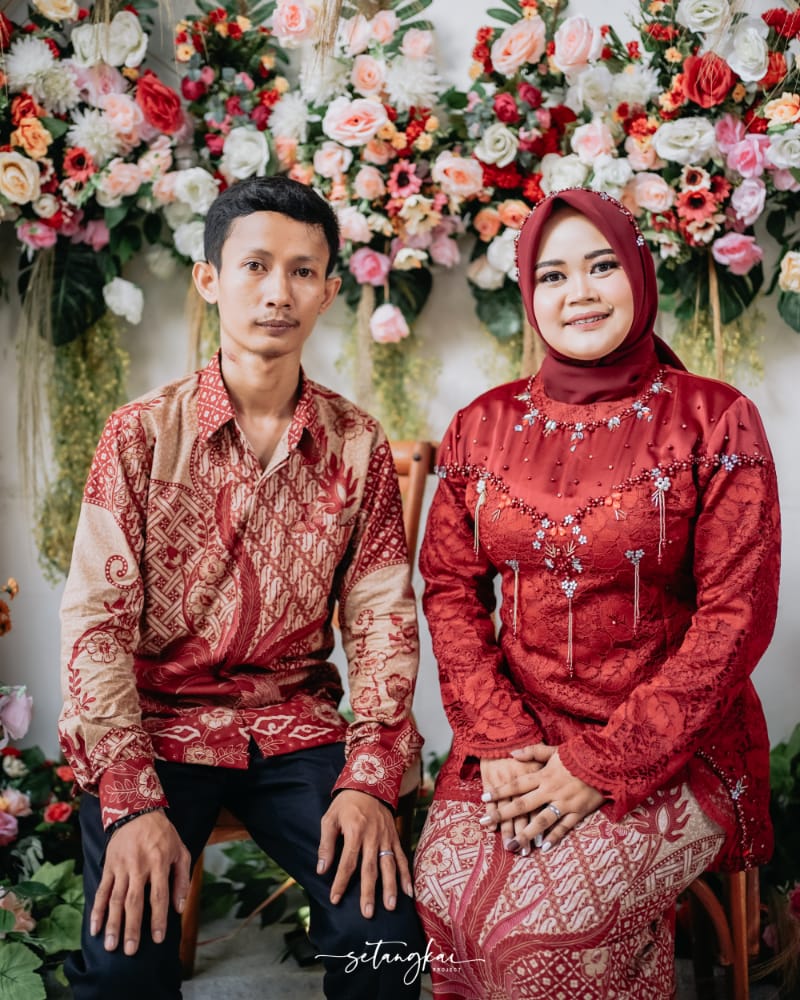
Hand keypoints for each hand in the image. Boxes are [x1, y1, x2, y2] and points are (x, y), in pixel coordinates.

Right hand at [91, 810, 190, 955]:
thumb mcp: (180, 851)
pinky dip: (96, 910)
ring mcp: (121, 867)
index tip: (157, 939)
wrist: (137, 812)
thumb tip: (179, 908)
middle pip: (134, 901)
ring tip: (110, 946)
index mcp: (159, 863)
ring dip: (112, 924)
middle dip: (131, 928)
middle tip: (129, 951)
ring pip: (115, 899)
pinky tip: (94, 928)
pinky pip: (101, 890)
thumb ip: (181, 879)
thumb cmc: (163, 834)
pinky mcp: (109, 866)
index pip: (159, 896)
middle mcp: (139, 866)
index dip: (159, 919)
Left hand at [317, 789, 411, 918]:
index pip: (348, 862)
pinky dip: (406, 875)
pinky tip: (409, 892)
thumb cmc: (345, 804)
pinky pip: (402, 858)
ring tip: (391, 907)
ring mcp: (386, 838)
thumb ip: (326, 844)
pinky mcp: (394, 838)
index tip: (335, 899)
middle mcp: (373, 836)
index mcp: (355, 831)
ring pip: (389, 865)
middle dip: (369, 892)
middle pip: (371, 868)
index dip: (341, 881)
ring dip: (391, 887)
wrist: (369, 785)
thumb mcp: (329, 819)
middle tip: (367, 913)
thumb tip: (321, 870)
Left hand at [482, 745, 604, 853]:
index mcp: (544, 775)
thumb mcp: (554, 750)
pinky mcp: (578, 812)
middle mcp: (551, 790)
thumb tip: (512, 753)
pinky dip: (554, 837)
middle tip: (486, 824)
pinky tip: (543, 847)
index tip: (483, 800)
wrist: (606, 761)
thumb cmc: (578, 755)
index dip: (499, 791)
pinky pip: (564, 827)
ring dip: (525, 834)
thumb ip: (532, 752)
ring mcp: (565, 802)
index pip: (516, 784)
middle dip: (502, 815)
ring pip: (541, 821)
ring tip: (512, 845)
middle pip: (522, 805)